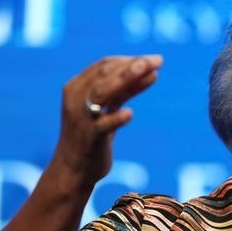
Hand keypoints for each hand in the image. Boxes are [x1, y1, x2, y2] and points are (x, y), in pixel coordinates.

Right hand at [53, 55, 162, 187]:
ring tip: (149, 71)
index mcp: (77, 87)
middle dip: (133, 65)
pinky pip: (102, 125)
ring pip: (103, 92)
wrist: (74, 170)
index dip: (130, 60)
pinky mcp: (88, 137)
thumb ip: (125, 91)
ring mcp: (81, 118)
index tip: (153, 60)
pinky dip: (116, 118)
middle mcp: (76, 98)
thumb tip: (153, 72)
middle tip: (157, 60)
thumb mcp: (108, 109)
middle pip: (105, 74)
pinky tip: (130, 114)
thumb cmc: (92, 136)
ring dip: (126, 79)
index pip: (104, 65)